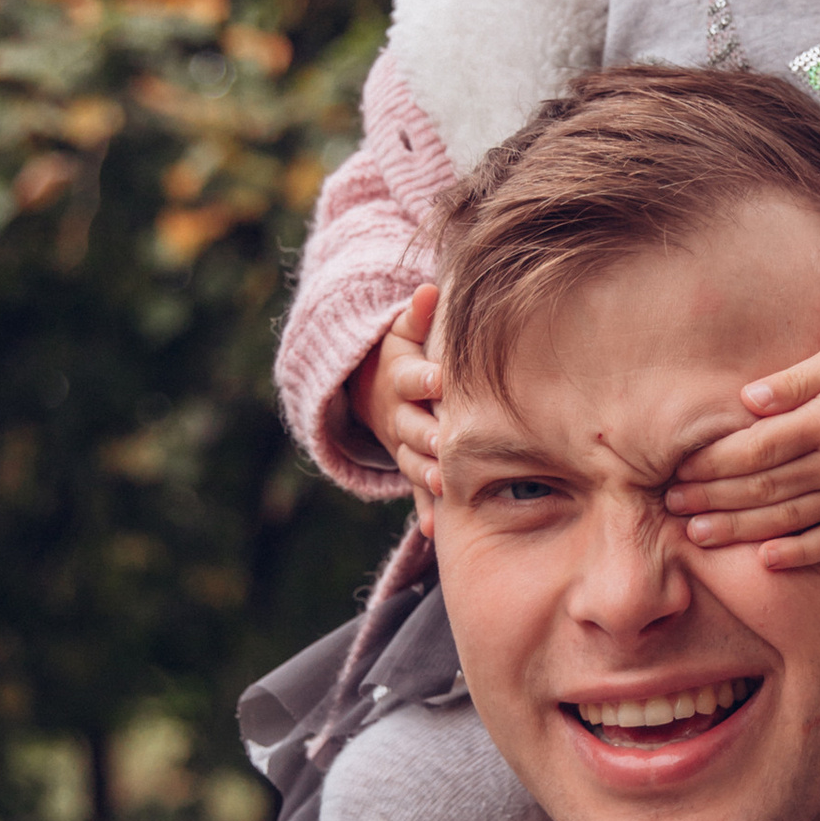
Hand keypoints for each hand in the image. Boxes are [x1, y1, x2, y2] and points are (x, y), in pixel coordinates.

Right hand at [348, 285, 442, 503]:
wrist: (373, 392)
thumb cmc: (407, 355)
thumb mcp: (404, 333)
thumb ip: (416, 316)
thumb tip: (429, 290)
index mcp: (401, 378)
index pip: (412, 379)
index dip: (426, 380)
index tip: (440, 380)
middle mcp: (399, 415)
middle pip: (412, 426)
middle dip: (428, 434)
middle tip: (447, 442)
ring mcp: (403, 445)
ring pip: (413, 462)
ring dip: (426, 474)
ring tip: (443, 485)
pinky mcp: (411, 468)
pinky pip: (415, 493)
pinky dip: (422, 512)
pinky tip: (431, 530)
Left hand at [662, 342, 819, 569]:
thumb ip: (790, 382)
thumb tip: (746, 400)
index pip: (758, 449)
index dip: (714, 462)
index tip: (680, 469)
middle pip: (765, 487)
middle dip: (712, 498)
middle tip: (671, 506)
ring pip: (788, 518)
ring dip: (739, 530)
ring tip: (696, 534)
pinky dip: (799, 554)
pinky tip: (764, 561)